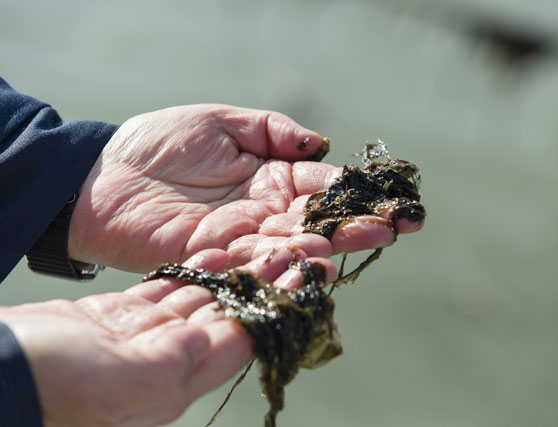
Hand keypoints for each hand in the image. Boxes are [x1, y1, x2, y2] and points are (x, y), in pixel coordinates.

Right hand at [0, 248, 336, 426]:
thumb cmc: (54, 385)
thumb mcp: (123, 376)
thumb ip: (181, 359)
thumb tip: (230, 338)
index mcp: (180, 376)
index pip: (248, 331)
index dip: (282, 301)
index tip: (312, 273)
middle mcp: (171, 357)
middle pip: (234, 310)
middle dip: (271, 279)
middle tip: (305, 250)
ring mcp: (146, 336)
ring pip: (206, 296)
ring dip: (239, 269)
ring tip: (270, 242)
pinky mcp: (123, 318)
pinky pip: (171, 288)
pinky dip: (195, 268)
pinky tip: (215, 251)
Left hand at [68, 104, 421, 271]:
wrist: (102, 177)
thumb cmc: (158, 143)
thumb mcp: (222, 123)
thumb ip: (272, 132)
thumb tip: (320, 146)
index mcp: (269, 179)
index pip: (321, 187)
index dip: (356, 191)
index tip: (393, 195)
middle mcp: (263, 213)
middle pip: (319, 220)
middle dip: (361, 220)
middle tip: (404, 222)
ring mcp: (242, 239)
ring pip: (296, 243)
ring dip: (337, 240)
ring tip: (376, 235)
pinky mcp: (216, 260)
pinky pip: (258, 261)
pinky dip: (291, 261)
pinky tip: (322, 258)